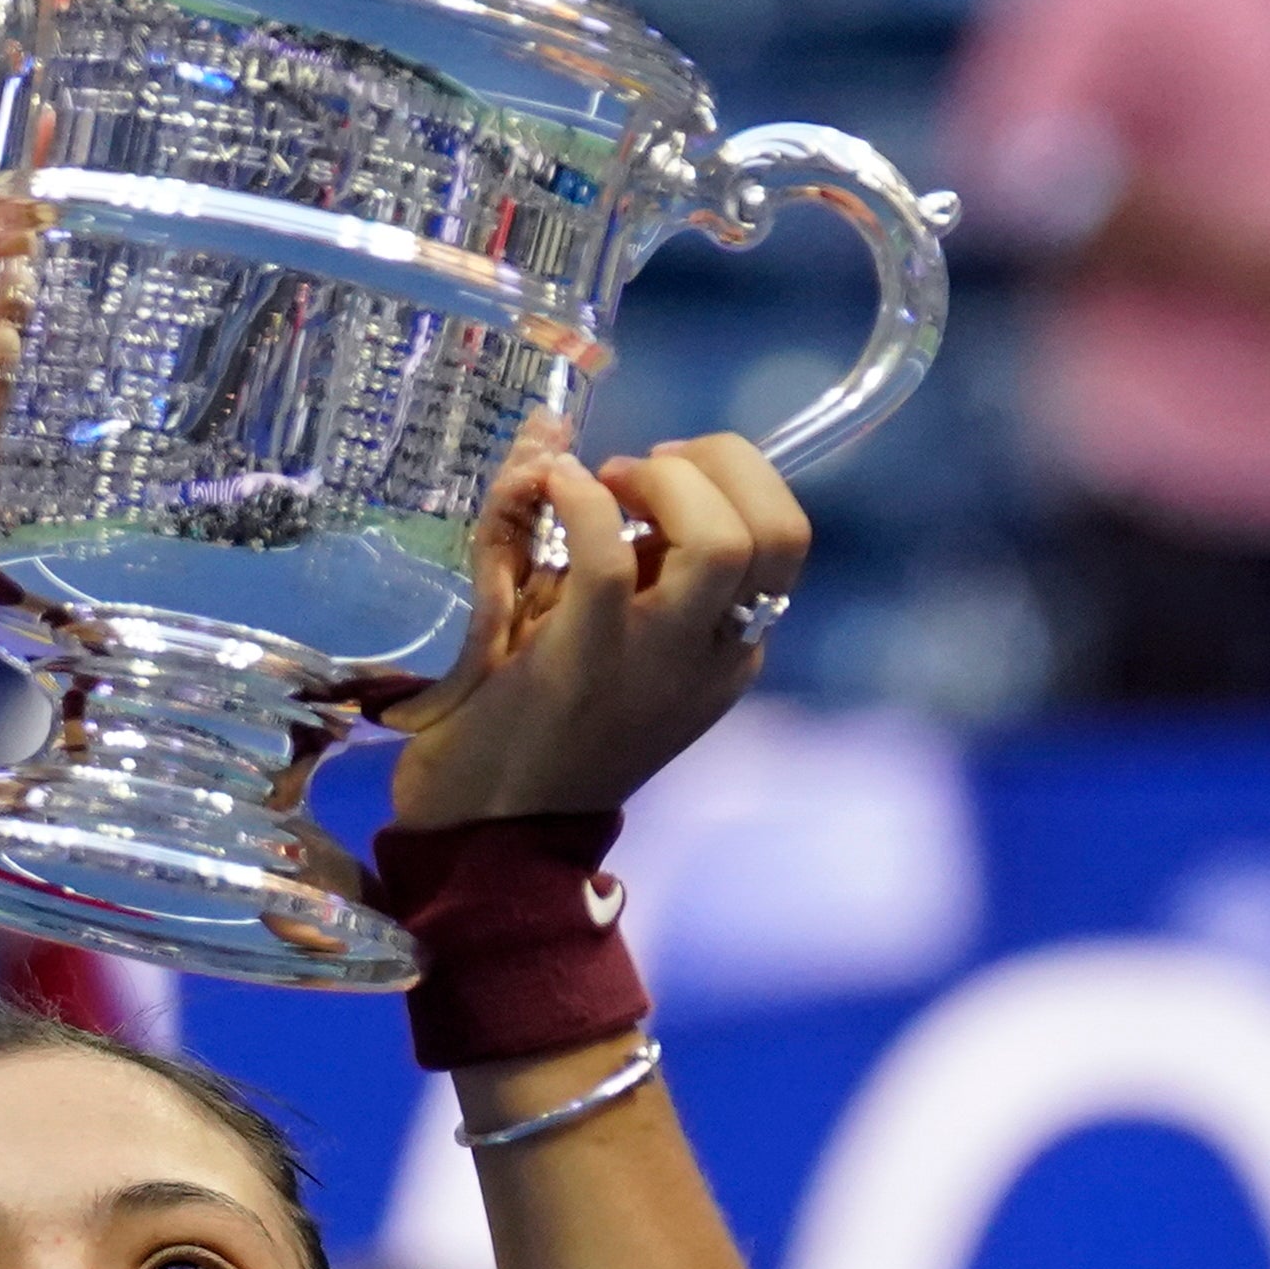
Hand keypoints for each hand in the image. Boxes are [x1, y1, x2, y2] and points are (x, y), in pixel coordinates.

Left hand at [383, 425, 807, 829]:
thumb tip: (553, 432)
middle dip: (718, 462)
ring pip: (722, 542)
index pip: (785, 539)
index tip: (658, 472)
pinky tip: (547, 492)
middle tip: (637, 472)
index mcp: (728, 651)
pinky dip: (579, 501)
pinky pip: (607, 557)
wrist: (484, 837)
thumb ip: (598, 544)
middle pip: (780, 531)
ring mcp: (655, 666)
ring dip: (665, 482)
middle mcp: (712, 659)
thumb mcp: (593, 633)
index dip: (735, 476)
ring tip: (604, 483)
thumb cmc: (530, 727)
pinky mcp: (583, 667)